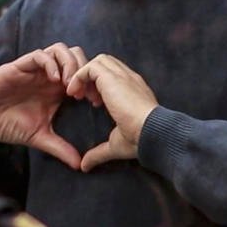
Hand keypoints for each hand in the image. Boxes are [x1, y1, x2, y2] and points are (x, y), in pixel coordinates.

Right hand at [0, 43, 87, 168]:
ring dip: (69, 64)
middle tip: (83, 93)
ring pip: (60, 50)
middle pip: (75, 55)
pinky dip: (50, 63)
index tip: (95, 103)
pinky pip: (39, 55)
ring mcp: (35, 69)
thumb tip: (79, 165)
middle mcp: (48, 75)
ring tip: (69, 84)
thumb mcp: (39, 137)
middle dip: (84, 70)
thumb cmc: (9, 124)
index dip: (92, 84)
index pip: (82, 73)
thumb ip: (59, 148)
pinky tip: (54, 80)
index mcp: (56, 88)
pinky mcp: (19, 66)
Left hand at [66, 54, 158, 171]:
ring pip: (99, 61)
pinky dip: (79, 76)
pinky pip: (91, 66)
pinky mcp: (112, 77)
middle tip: (82, 97)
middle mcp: (130, 79)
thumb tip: (85, 165)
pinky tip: (74, 93)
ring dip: (84, 74)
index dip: (100, 86)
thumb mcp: (115, 145)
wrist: (151, 132)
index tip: (93, 104)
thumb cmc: (139, 140)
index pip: (115, 75)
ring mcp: (123, 76)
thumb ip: (98, 152)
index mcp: (134, 91)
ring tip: (76, 94)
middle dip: (91, 76)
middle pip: (107, 63)